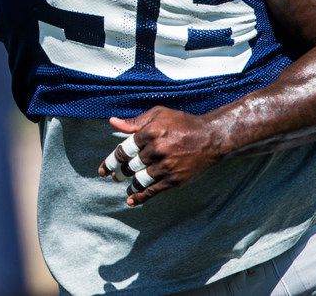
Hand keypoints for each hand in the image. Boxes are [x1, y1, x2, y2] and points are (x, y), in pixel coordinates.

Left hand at [97, 106, 224, 205]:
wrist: (211, 138)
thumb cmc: (182, 123)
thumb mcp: (158, 114)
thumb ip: (134, 121)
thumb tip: (112, 122)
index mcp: (150, 132)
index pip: (124, 150)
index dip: (111, 160)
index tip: (103, 168)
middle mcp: (157, 150)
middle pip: (130, 166)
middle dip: (120, 172)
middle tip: (115, 176)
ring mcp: (166, 166)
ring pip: (140, 179)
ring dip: (129, 185)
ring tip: (125, 186)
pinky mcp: (175, 179)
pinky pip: (153, 190)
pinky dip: (140, 197)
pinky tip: (132, 200)